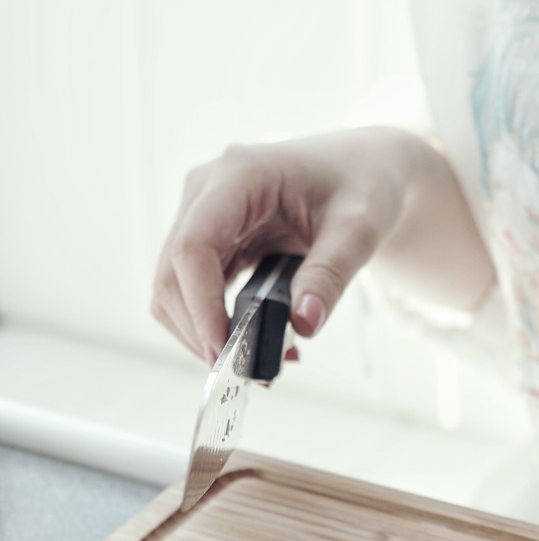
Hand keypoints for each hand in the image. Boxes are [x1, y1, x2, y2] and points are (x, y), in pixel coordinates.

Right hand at [151, 128, 416, 365]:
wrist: (365, 167)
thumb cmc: (365, 183)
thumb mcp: (360, 228)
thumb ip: (331, 274)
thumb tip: (302, 324)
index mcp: (239, 174)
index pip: (194, 246)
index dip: (200, 305)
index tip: (226, 353)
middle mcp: (207, 191)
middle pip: (172, 274)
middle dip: (201, 331)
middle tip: (250, 373)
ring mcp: (203, 214)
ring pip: (174, 289)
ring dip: (206, 333)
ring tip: (263, 362)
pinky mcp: (211, 238)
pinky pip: (195, 290)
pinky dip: (217, 323)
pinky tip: (260, 342)